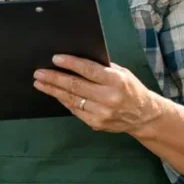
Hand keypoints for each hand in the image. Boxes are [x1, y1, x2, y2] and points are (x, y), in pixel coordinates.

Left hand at [32, 54, 165, 135]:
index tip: (55, 59)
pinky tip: (54, 94)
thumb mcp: (122, 73)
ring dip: (53, 91)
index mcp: (116, 81)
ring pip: (72, 99)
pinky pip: (75, 110)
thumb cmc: (131, 88)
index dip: (70, 64)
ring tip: (39, 83)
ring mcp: (102, 113)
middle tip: (38, 73)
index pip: (89, 70)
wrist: (144, 116)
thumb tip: (75, 59)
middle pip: (75, 86)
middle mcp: (109, 98)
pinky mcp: (96, 124)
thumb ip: (101, 67)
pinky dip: (63, 101)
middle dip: (54, 78)